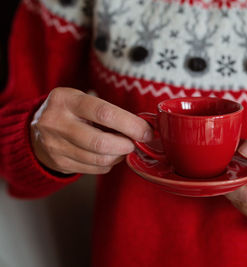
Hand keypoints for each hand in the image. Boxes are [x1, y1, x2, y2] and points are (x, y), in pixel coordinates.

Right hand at [30, 87, 151, 174]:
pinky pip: (93, 169)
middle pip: (100, 142)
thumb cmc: (71, 112)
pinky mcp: (59, 162)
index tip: (146, 132)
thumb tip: (143, 128)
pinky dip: (108, 164)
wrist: (36, 128)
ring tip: (123, 148)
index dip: (130, 125)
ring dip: (119, 156)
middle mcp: (56, 122)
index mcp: (67, 100)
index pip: (104, 113)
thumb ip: (109, 112)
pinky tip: (109, 155)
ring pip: (98, 159)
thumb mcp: (83, 101)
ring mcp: (55, 145)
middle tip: (135, 143)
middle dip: (126, 145)